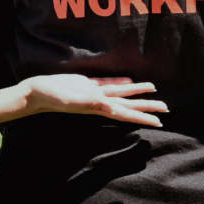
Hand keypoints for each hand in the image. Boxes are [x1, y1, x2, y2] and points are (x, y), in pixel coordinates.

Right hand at [21, 74, 167, 126]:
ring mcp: (94, 93)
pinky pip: (109, 84)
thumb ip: (90, 102)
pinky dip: (121, 82)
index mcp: (98, 107)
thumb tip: (109, 106)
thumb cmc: (52, 97)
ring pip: (121, 92)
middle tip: (167, 109)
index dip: (142, 118)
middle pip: (129, 104)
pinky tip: (130, 81)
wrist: (37, 92)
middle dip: (147, 106)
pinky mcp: (88, 84)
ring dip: (138, 92)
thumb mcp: (72, 100)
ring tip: (154, 89)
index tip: (159, 122)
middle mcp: (99, 102)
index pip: (126, 114)